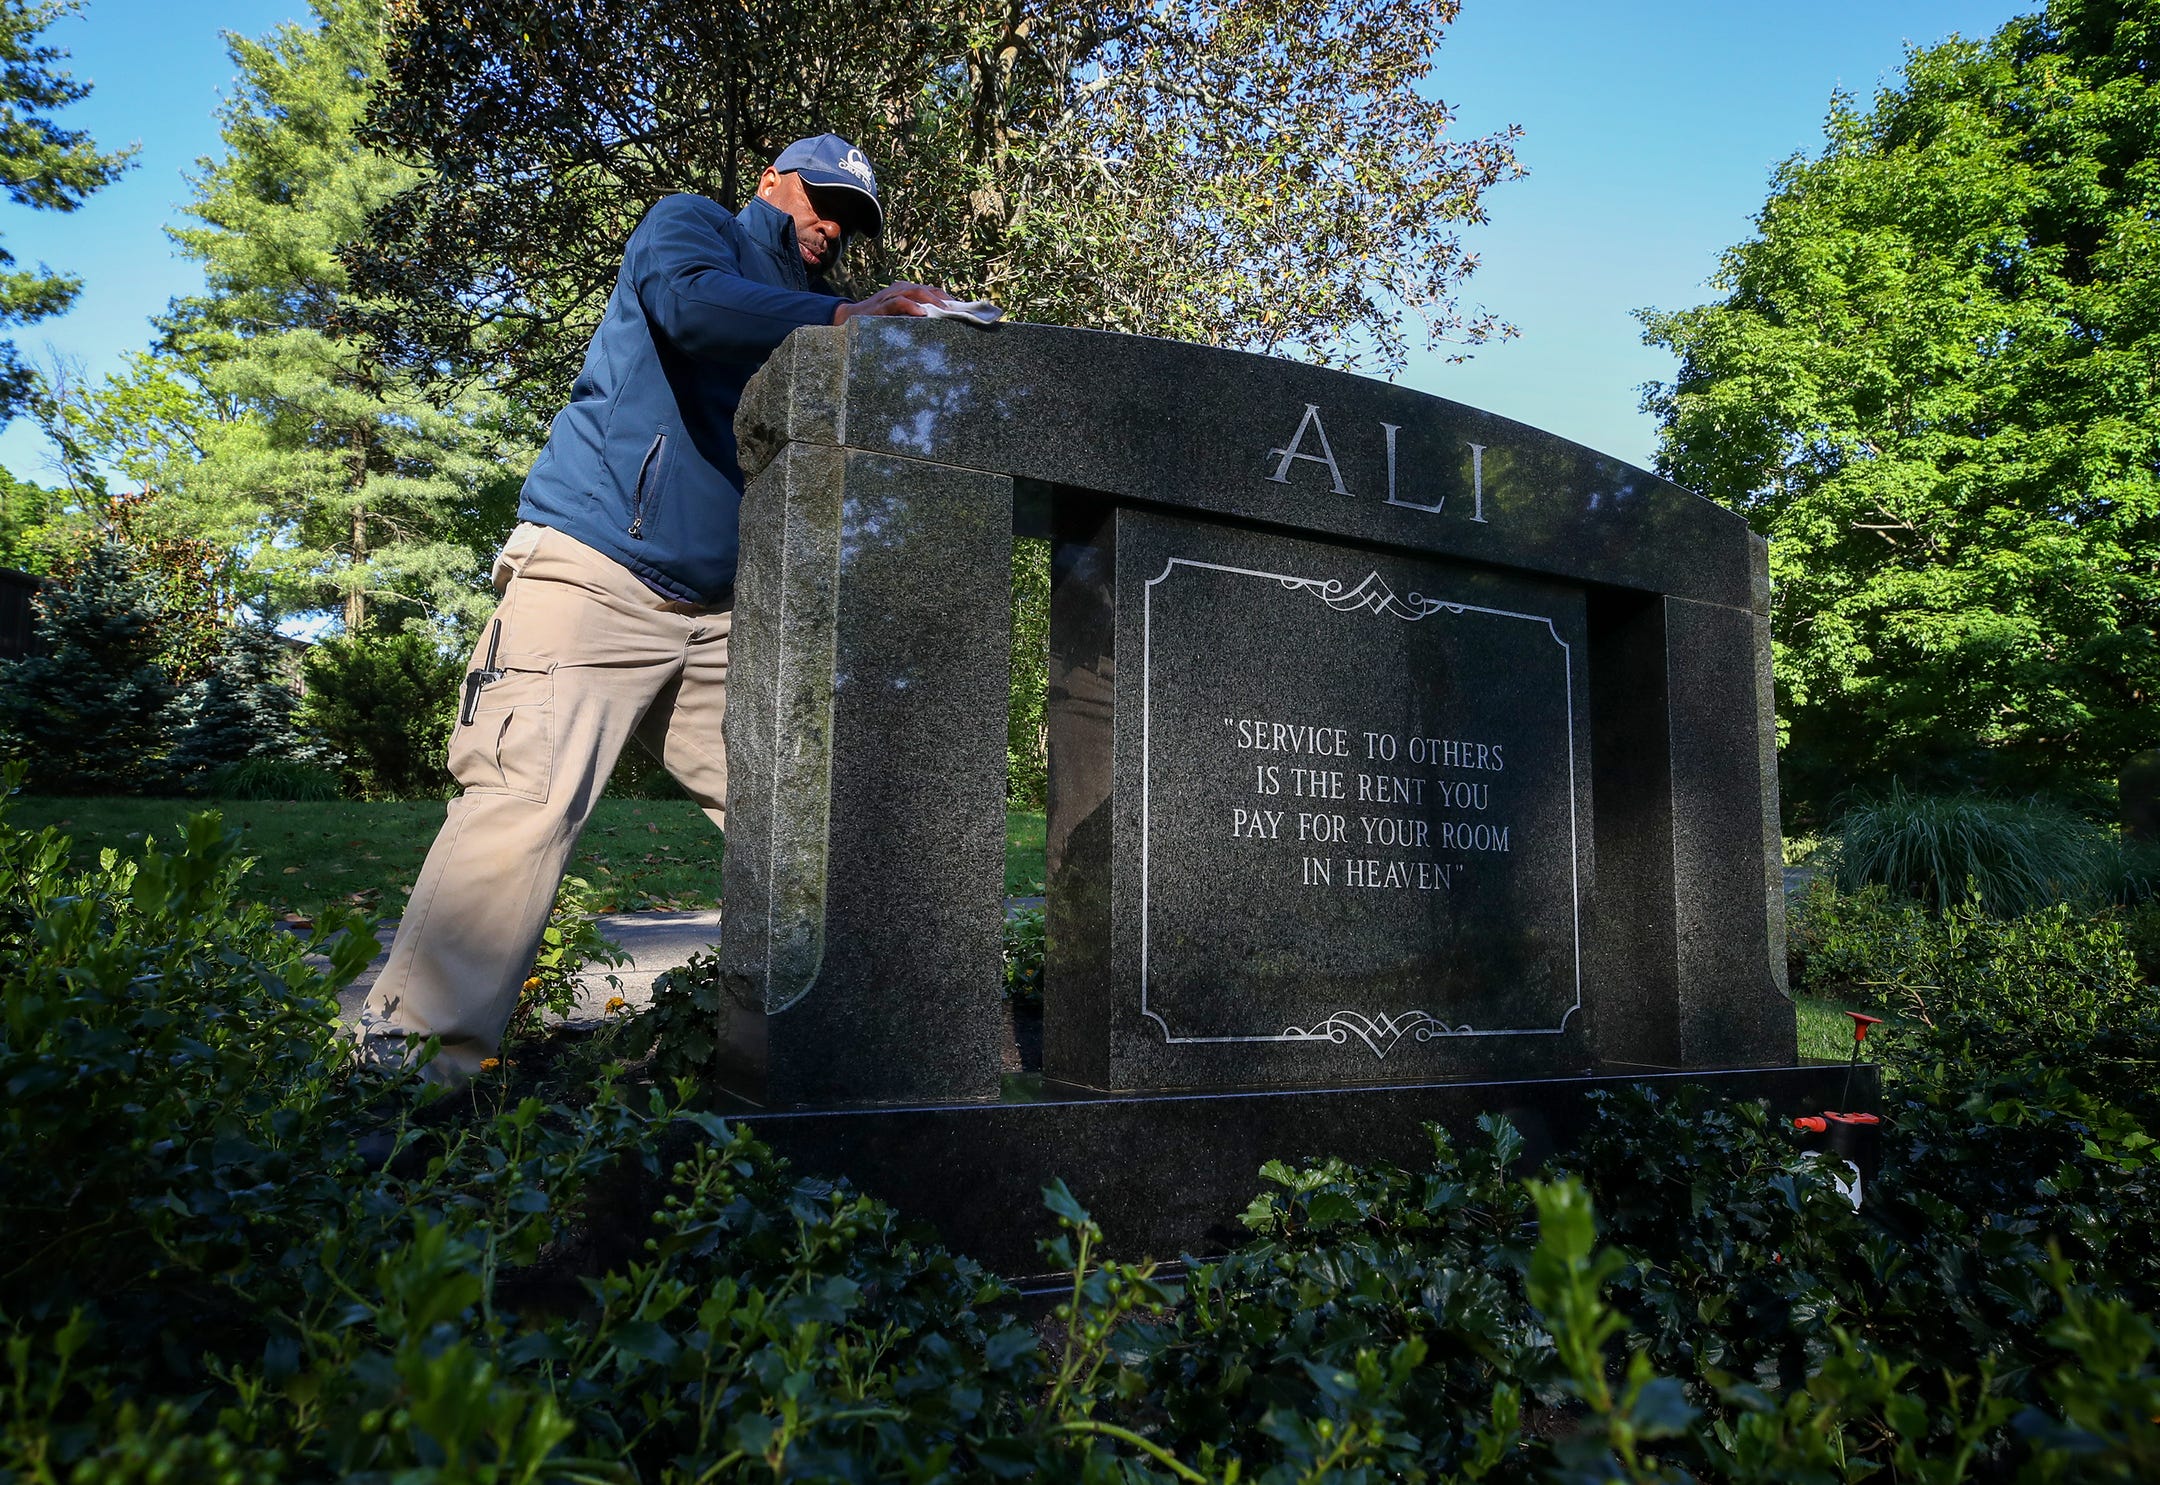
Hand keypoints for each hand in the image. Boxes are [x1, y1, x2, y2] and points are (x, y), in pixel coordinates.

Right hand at [833, 283, 953, 323]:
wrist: (850, 318)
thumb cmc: (878, 319)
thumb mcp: (900, 316)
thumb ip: (915, 317)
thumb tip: (938, 325)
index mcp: (907, 291)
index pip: (932, 290)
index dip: (947, 298)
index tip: (961, 309)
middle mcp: (900, 289)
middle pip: (927, 289)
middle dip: (944, 298)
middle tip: (958, 310)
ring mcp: (890, 295)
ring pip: (915, 292)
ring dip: (932, 301)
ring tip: (945, 311)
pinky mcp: (881, 305)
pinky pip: (899, 302)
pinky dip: (911, 307)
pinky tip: (922, 314)